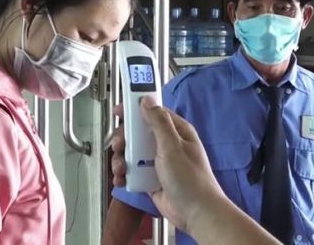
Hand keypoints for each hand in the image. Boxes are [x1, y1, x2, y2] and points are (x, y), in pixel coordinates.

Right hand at [109, 97, 223, 232]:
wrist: (196, 213)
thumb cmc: (189, 178)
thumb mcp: (172, 146)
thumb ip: (158, 122)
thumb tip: (147, 100)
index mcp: (176, 131)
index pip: (152, 113)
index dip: (134, 110)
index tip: (118, 112)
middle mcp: (166, 144)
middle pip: (137, 133)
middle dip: (124, 139)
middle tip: (117, 146)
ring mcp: (158, 161)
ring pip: (132, 152)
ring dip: (121, 159)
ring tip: (120, 169)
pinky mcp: (151, 178)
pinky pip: (133, 171)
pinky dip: (124, 174)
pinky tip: (121, 179)